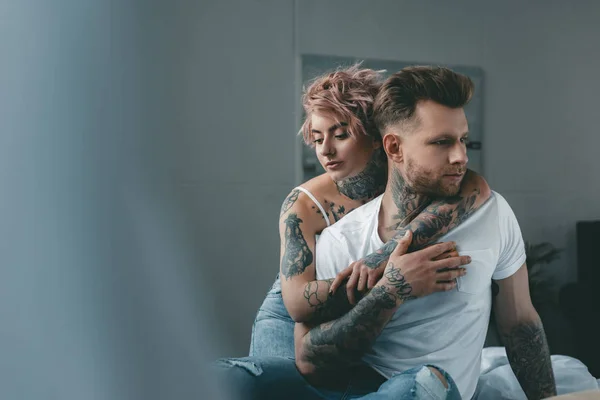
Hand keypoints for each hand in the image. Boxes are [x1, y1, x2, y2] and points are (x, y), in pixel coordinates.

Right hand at [329, 234, 460, 304]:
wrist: (392, 288)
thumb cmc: (393, 271)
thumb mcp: (396, 254)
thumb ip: (404, 243)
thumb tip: (409, 231)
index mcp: (421, 256)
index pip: (438, 249)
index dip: (448, 245)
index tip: (454, 244)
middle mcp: (428, 266)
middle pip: (449, 261)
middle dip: (461, 260)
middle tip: (469, 259)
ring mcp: (430, 278)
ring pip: (449, 274)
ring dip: (458, 272)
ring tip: (464, 271)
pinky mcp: (430, 288)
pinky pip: (444, 286)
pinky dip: (450, 285)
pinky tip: (454, 284)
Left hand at [329, 258, 383, 304]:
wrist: (388, 255)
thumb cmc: (375, 264)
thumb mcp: (363, 266)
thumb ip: (356, 275)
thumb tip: (350, 289)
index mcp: (353, 266)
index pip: (340, 275)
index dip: (335, 285)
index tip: (331, 294)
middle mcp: (357, 266)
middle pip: (349, 286)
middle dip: (350, 297)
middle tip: (353, 303)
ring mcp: (365, 269)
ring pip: (361, 288)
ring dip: (366, 291)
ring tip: (372, 287)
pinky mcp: (373, 271)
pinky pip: (370, 287)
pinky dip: (373, 289)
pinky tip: (377, 284)